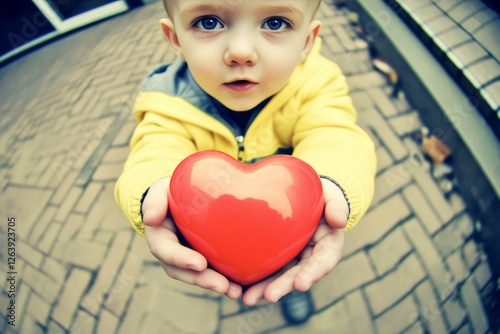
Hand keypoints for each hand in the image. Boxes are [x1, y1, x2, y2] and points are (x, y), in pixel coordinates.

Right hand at [142, 177, 242, 298]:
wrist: (183, 196)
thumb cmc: (171, 192)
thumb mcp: (160, 190)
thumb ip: (154, 200)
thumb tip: (151, 218)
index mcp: (160, 238)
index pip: (167, 251)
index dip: (181, 259)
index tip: (200, 264)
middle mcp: (172, 253)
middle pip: (184, 271)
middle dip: (203, 280)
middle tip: (222, 286)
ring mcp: (189, 258)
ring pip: (200, 276)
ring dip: (216, 285)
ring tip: (234, 291)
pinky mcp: (205, 258)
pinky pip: (214, 271)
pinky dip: (227, 281)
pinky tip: (243, 287)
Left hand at [241, 178, 348, 305]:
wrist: (302, 191)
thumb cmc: (318, 192)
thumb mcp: (331, 194)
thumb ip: (336, 205)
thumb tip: (339, 221)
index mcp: (327, 243)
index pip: (323, 260)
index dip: (312, 273)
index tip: (300, 285)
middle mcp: (311, 255)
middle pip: (299, 274)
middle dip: (284, 286)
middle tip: (270, 295)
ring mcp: (293, 257)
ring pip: (280, 276)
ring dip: (266, 288)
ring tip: (249, 299)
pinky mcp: (277, 255)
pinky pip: (266, 268)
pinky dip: (254, 278)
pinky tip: (239, 288)